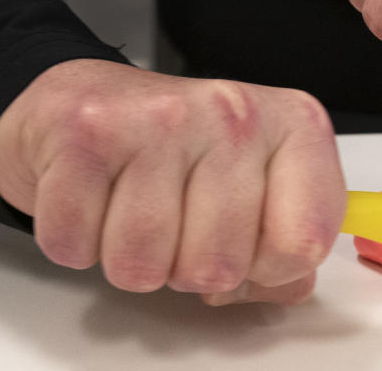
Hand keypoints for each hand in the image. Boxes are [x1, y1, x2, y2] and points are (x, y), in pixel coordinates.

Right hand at [0, 59, 345, 305]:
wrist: (91, 96)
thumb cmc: (180, 148)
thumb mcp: (257, 186)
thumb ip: (287, 245)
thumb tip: (286, 284)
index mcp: (294, 126)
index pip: (304, 243)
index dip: (267, 269)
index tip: (246, 243)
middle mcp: (236, 112)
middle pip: (219, 267)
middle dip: (187, 267)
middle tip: (176, 219)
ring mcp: (162, 118)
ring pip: (143, 265)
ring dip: (129, 258)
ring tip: (133, 207)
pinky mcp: (88, 130)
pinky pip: (76, 244)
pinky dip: (77, 240)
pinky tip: (95, 196)